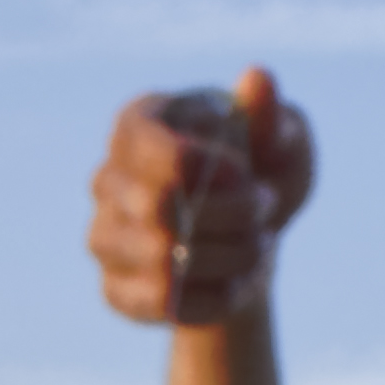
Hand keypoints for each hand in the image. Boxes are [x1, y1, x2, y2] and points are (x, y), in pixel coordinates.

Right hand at [92, 68, 316, 327]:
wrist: (249, 237)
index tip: (248, 174)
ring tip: (260, 245)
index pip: (151, 150)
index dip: (205, 168)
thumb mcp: (281, 140)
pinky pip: (162, 305)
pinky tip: (241, 281)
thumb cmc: (263, 172)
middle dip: (231, 215)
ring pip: (163, 263)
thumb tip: (257, 79)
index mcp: (137, 125)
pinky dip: (215, 298)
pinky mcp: (115, 290)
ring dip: (231, 257)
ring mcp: (103, 237)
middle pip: (159, 210)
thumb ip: (271, 116)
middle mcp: (107, 179)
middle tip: (266, 208)